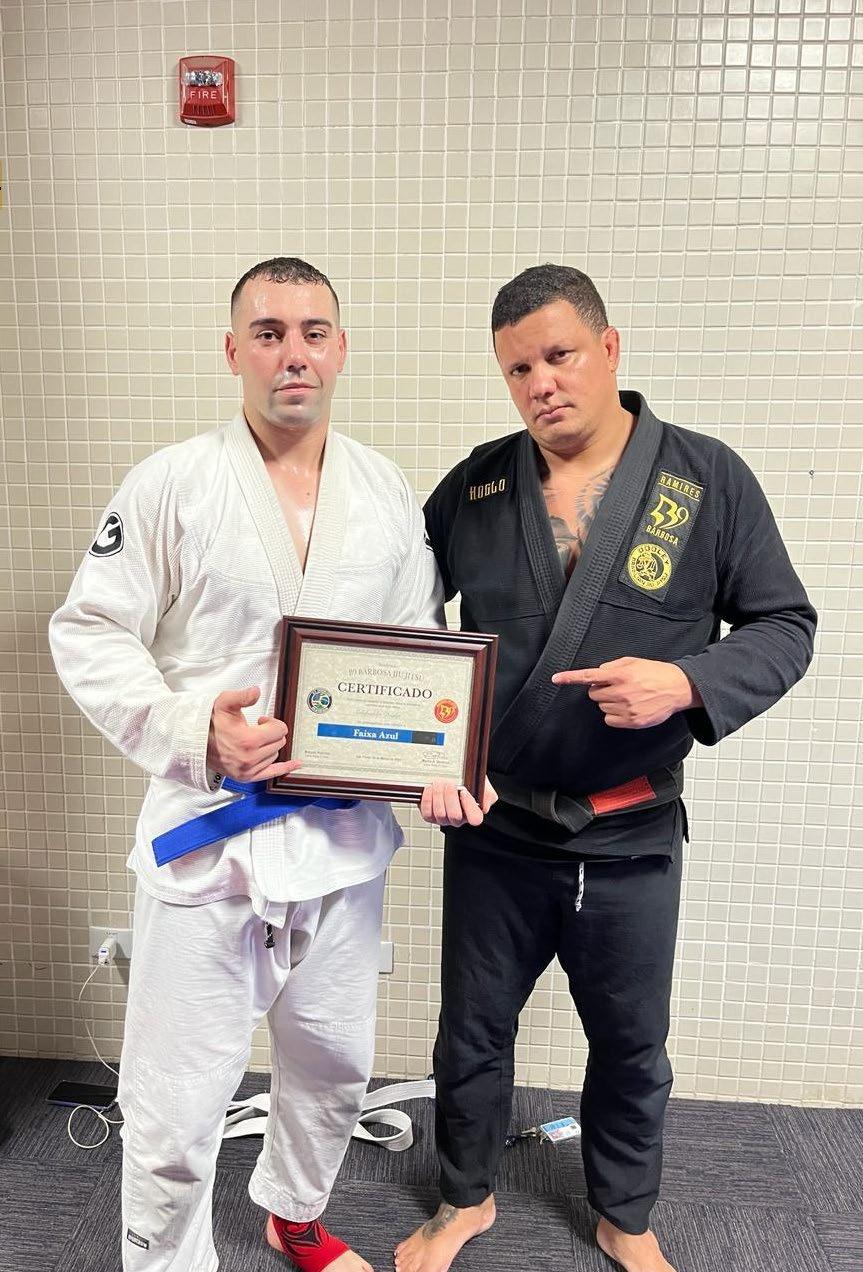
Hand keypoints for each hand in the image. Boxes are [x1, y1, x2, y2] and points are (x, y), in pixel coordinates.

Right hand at [207, 687, 301, 781]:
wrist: (197, 742)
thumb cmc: (212, 723)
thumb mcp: (224, 703)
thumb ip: (241, 696)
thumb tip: (256, 692)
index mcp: (248, 740)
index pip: (279, 730)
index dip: (272, 722)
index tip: (262, 720)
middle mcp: (250, 758)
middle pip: (279, 742)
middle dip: (272, 733)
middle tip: (258, 729)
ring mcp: (249, 769)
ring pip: (275, 754)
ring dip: (270, 746)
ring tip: (254, 740)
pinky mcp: (247, 777)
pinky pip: (273, 773)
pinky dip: (285, 767)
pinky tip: (296, 763)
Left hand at [419, 777, 497, 827]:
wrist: (451, 774)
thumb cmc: (467, 779)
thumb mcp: (482, 782)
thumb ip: (488, 794)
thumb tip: (484, 805)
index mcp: (473, 812)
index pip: (475, 818)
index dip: (469, 806)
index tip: (465, 792)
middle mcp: (458, 818)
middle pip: (455, 816)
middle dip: (451, 798)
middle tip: (449, 784)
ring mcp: (444, 818)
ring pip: (440, 814)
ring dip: (438, 796)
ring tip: (439, 783)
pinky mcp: (430, 816)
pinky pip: (427, 813)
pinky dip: (428, 800)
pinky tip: (430, 789)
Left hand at [552, 657, 701, 728]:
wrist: (677, 688)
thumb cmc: (655, 673)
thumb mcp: (633, 662)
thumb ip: (612, 666)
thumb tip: (598, 674)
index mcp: (620, 675)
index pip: (589, 677)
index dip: (571, 678)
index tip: (556, 679)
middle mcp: (621, 692)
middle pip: (593, 695)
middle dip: (601, 690)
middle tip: (617, 687)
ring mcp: (626, 708)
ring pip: (602, 707)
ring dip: (609, 702)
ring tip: (628, 696)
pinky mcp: (632, 721)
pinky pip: (610, 720)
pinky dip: (615, 715)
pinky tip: (629, 708)